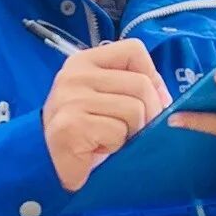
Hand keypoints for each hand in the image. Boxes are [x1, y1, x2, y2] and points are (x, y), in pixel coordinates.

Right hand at [42, 40, 171, 190]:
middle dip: (148, 114)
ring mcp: (70, 99)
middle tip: (131, 131)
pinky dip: (115, 146)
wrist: (49, 165)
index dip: (152, 76)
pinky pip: (118, 132)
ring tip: (109, 138)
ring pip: (134, 109)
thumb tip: (166, 96)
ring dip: (130, 133)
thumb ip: (133, 86)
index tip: (149, 100)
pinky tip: (97, 148)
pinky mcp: (71, 125)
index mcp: (84, 61)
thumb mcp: (108, 98)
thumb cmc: (86, 131)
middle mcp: (74, 74)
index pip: (134, 50)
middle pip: (142, 84)